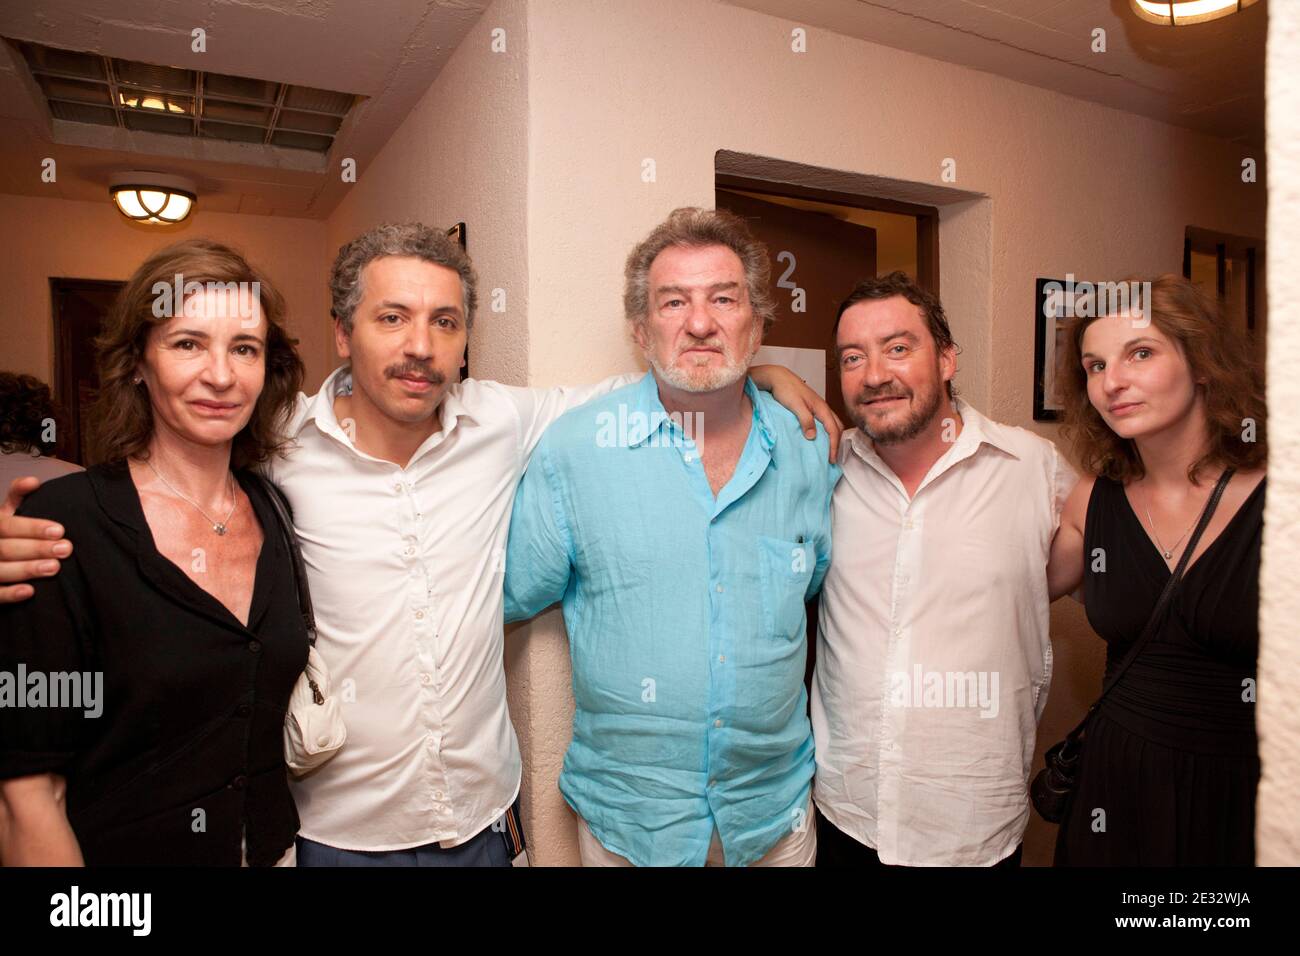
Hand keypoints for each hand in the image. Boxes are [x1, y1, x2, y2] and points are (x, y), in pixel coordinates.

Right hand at [0, 477, 69, 603]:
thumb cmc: (5, 533)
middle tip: (65, 549)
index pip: (6, 525)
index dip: (31, 527)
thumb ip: (18, 495)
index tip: (59, 530)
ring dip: (27, 569)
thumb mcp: (6, 512)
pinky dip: (9, 594)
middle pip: (5, 548)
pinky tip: (30, 592)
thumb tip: (33, 481)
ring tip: (54, 568)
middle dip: (36, 549)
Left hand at [749, 364, 843, 462]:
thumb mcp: (795, 406)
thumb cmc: (785, 390)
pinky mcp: (812, 407)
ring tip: (828, 449)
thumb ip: (805, 420)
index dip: (834, 446)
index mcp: (821, 408)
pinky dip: (827, 430)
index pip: (834, 430)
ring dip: (833, 436)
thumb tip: (813, 437)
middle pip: (837, 426)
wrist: (778, 377)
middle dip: (837, 442)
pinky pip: (825, 421)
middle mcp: (823, 407)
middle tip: (832, 457)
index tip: (831, 460)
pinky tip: (819, 436)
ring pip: (832, 423)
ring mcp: (818, 407)